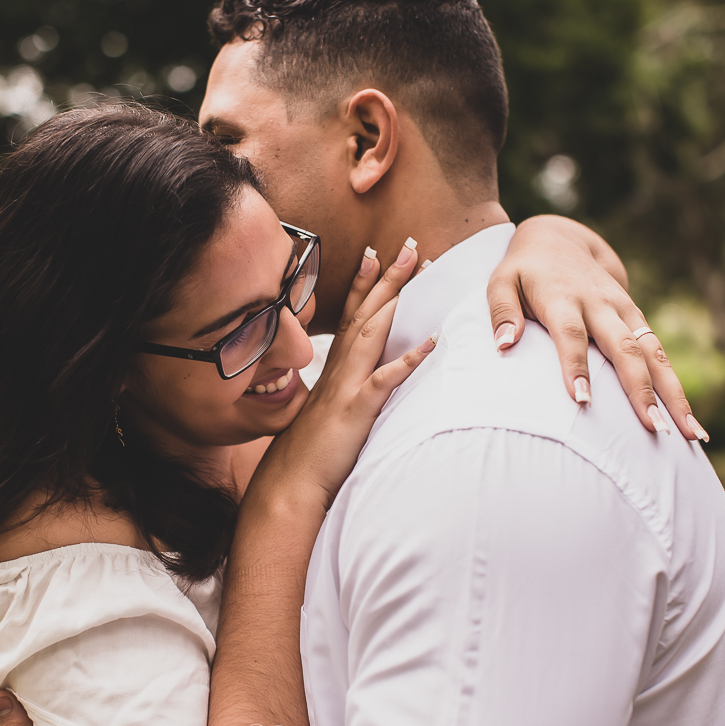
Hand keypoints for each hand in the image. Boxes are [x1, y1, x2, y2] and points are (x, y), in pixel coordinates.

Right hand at [260, 237, 436, 507]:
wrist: (291, 480)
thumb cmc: (312, 449)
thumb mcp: (329, 410)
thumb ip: (342, 389)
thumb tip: (353, 382)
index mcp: (335, 367)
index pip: (352, 315)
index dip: (364, 282)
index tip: (376, 252)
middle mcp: (341, 368)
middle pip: (366, 312)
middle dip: (387, 277)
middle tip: (410, 245)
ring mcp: (349, 386)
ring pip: (374, 332)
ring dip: (397, 299)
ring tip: (420, 272)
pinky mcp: (358, 409)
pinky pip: (386, 380)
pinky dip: (409, 360)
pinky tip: (433, 342)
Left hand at [487, 215, 706, 440]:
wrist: (560, 239)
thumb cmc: (524, 270)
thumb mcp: (502, 281)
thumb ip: (502, 311)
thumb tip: (503, 345)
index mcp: (563, 298)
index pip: (571, 334)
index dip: (576, 366)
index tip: (582, 400)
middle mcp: (600, 305)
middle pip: (624, 349)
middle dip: (640, 390)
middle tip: (653, 429)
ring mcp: (624, 311)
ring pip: (653, 354)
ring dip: (673, 394)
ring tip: (690, 434)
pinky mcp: (637, 319)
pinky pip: (660, 355)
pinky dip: (676, 387)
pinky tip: (688, 422)